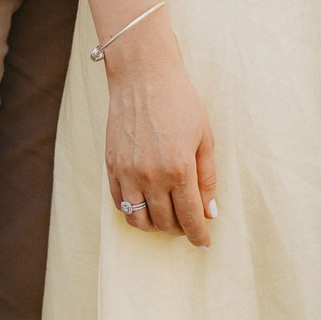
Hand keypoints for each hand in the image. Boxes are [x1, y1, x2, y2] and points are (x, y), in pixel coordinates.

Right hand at [103, 22, 215, 246]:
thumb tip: (210, 213)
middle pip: (165, 222)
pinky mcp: (110, 166)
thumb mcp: (204, 138)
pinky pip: (120, 204)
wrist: (142, 76)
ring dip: (156, 225)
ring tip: (166, 218)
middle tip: (188, 223)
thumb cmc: (180, 103)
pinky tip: (146, 204)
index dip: (199, 235)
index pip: (190, 218)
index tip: (204, 243)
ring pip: (139, 220)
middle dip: (180, 229)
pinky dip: (134, 212)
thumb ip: (207, 179)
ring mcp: (127, 172)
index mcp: (180, 169)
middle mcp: (151, 176)